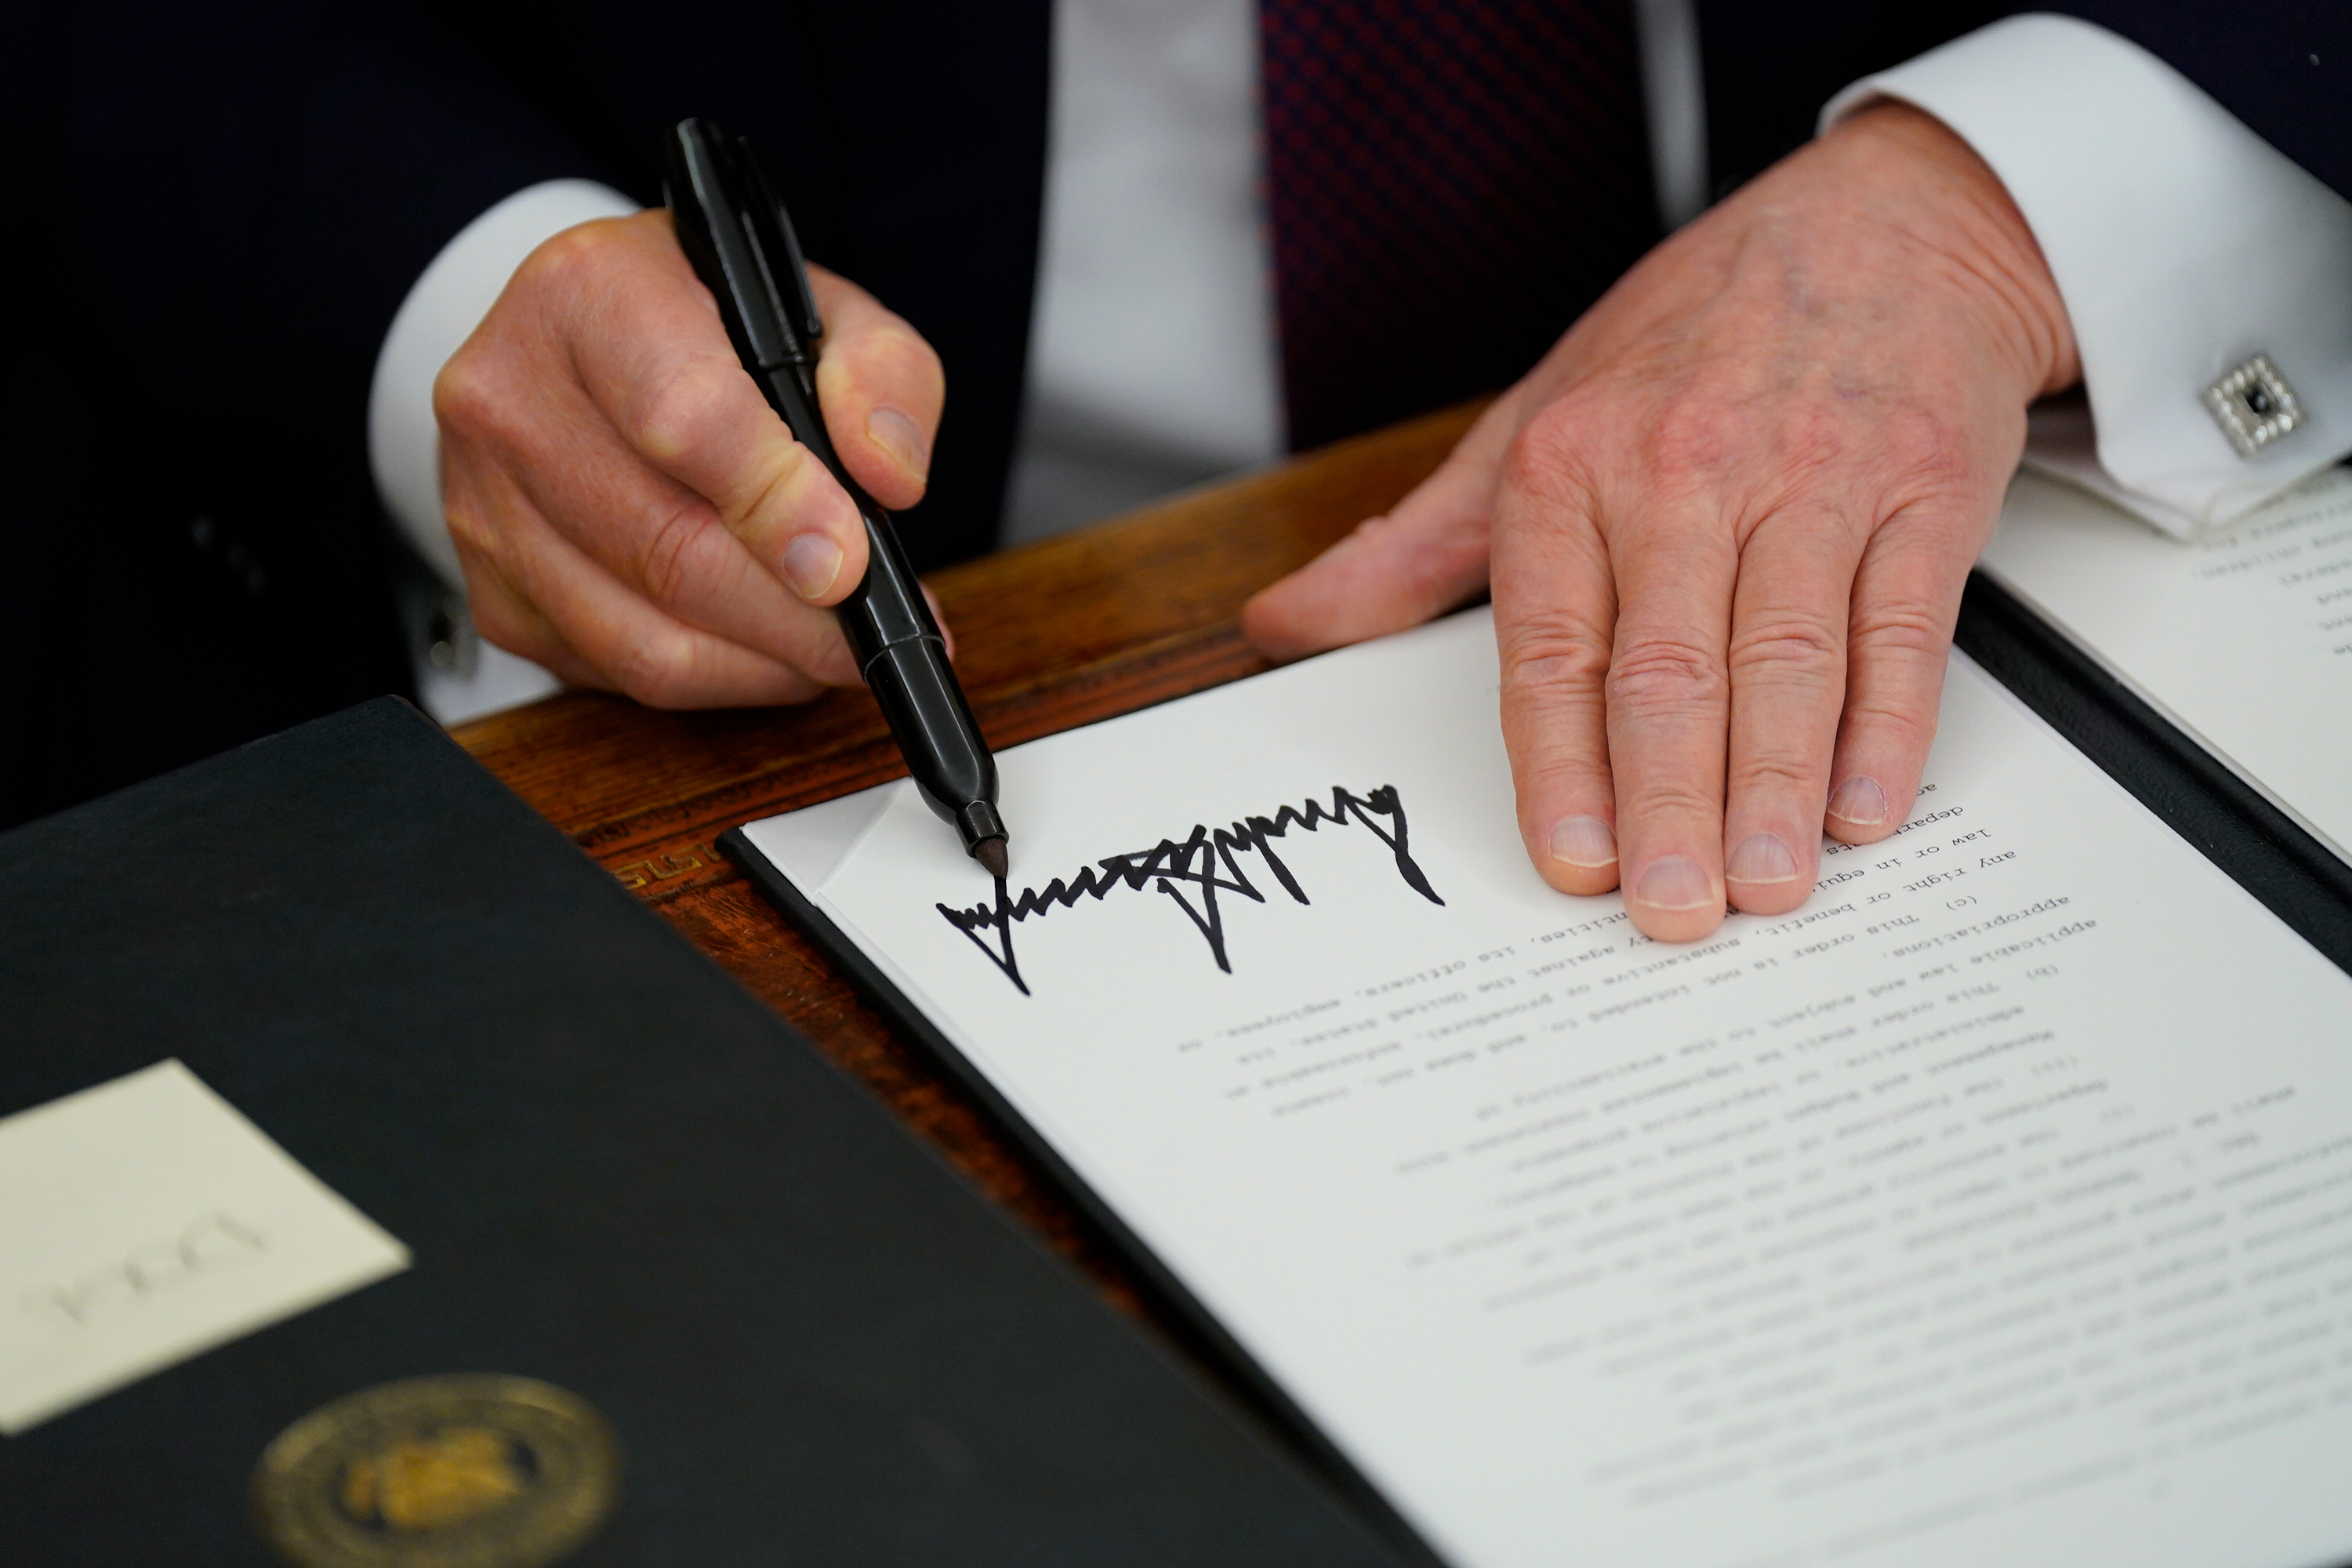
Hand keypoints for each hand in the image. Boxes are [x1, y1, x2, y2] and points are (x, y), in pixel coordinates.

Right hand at [434, 209, 945, 704]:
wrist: (584, 345)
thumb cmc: (708, 327)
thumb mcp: (819, 310)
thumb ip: (880, 373)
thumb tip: (888, 476)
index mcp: (589, 294)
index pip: (683, 418)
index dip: (778, 505)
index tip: (852, 563)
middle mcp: (511, 396)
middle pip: (667, 548)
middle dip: (795, 615)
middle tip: (870, 632)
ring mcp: (482, 503)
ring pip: (642, 638)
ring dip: (764, 664)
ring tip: (834, 652)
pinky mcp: (490, 589)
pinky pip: (618, 672)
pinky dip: (716, 681)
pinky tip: (767, 652)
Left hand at [1244, 105, 2078, 939]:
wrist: (1884, 224)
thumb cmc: (1695, 332)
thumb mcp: (1533, 416)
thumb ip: (1416, 543)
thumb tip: (1286, 625)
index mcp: (1575, 464)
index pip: (1553, 644)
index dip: (1559, 764)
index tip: (1570, 861)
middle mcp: (1689, 469)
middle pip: (1669, 670)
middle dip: (1668, 805)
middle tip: (1670, 913)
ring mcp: (1816, 478)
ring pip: (1786, 659)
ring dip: (1774, 789)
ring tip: (1762, 889)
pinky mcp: (1926, 490)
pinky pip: (1901, 625)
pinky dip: (1886, 726)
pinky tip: (1863, 809)